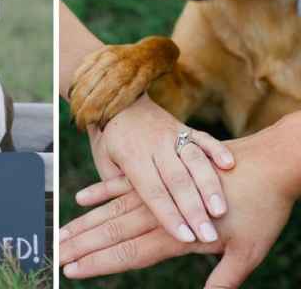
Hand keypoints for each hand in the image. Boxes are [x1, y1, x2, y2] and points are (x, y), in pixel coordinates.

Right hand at [59, 119, 299, 287]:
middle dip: (80, 245)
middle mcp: (160, 210)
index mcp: (178, 233)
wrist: (272, 161)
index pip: (128, 252)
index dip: (98, 263)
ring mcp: (158, 188)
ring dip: (84, 223)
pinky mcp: (162, 172)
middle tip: (55, 254)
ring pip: (111, 209)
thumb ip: (225, 277)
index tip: (71, 270)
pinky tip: (81, 198)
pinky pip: (124, 184)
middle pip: (111, 231)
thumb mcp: (251, 250)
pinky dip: (101, 191)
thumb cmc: (265, 209)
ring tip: (61, 232)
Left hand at [70, 94, 234, 243]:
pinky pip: (204, 138)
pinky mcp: (186, 128)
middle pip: (177, 180)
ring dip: (210, 186)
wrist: (117, 101)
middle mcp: (154, 145)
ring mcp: (172, 135)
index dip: (168, 214)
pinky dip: (218, 150)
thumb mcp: (105, 164)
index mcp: (131, 157)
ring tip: (222, 210)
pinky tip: (231, 166)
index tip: (184, 236)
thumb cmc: (109, 143)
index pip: (152, 191)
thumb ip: (118, 188)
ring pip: (195, 160)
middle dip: (194, 209)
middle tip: (208, 235)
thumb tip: (130, 217)